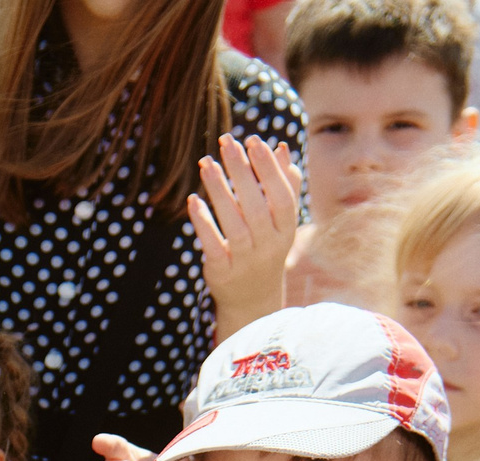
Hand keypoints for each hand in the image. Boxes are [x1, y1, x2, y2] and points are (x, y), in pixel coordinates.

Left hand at [192, 134, 303, 335]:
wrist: (253, 300)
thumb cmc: (266, 248)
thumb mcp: (280, 221)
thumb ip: (284, 185)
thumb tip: (282, 148)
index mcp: (286, 229)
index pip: (281, 195)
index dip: (269, 168)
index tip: (254, 140)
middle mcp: (269, 246)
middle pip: (256, 206)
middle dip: (242, 172)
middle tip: (226, 142)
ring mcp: (247, 261)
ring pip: (234, 224)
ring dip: (220, 192)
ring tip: (207, 164)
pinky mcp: (223, 273)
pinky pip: (214, 246)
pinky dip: (203, 223)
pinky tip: (193, 199)